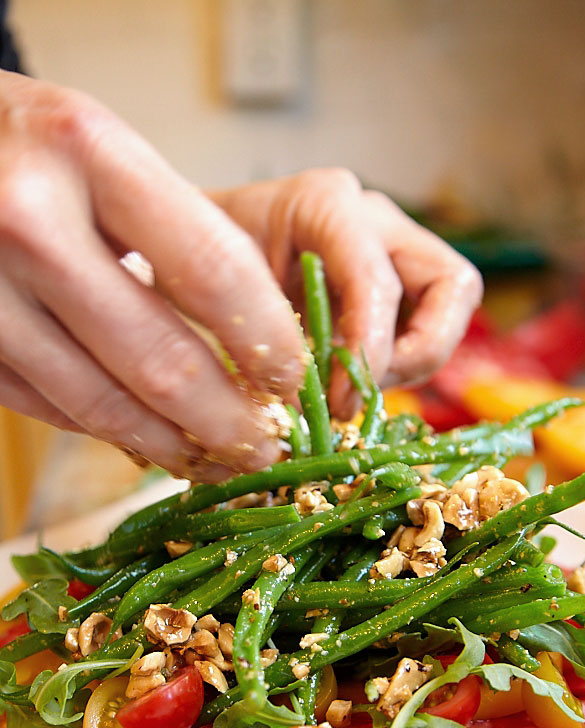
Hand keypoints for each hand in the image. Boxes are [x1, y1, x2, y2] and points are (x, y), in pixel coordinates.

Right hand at [0, 72, 304, 480]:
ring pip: (106, 406)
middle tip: (267, 445)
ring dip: (175, 446)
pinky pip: (56, 411)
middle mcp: (30, 222)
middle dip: (230, 423)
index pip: (214, 271)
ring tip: (218, 459)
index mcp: (89, 153)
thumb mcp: (105, 150)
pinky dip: (113, 433)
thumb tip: (264, 341)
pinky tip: (152, 439)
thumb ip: (177, 230)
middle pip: (162, 363)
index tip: (293, 379)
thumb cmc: (27, 147)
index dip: (266, 341)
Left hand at [211, 169, 482, 415]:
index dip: (369, 350)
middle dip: (417, 354)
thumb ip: (262, 333)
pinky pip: (429, 327)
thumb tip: (307, 412)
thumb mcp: (212, 293)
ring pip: (453, 307)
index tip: (338, 403)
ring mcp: (391, 247)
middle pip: (452, 284)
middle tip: (360, 396)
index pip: (377, 281)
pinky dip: (400, 365)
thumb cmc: (190, 268)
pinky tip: (350, 383)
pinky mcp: (396, 283)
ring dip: (413, 361)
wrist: (182, 254)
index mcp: (322, 204)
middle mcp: (371, 217)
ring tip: (353, 392)